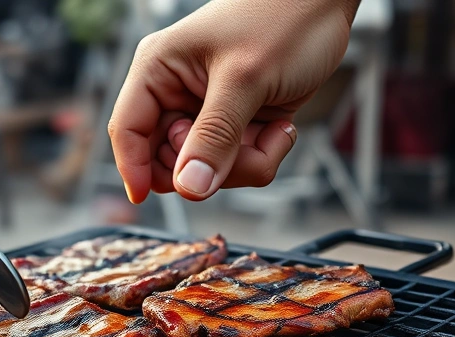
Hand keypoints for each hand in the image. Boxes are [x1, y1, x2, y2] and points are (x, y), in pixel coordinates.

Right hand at [108, 0, 358, 202]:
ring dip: (243, 164)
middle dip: (209, 167)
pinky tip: (281, 128)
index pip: (127, 130)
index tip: (144, 198)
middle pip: (168, 162)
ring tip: (274, 131)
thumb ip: (216, 136)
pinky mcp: (235, 126)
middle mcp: (176, 94)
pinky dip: (261, 156)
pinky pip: (235, 165)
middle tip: (241, 145)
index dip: (132, 167)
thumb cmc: (283, 17)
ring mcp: (206, 113)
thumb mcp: (246, 79)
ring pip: (205, 171)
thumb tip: (189, 188)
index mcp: (159, 70)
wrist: (327, 3)